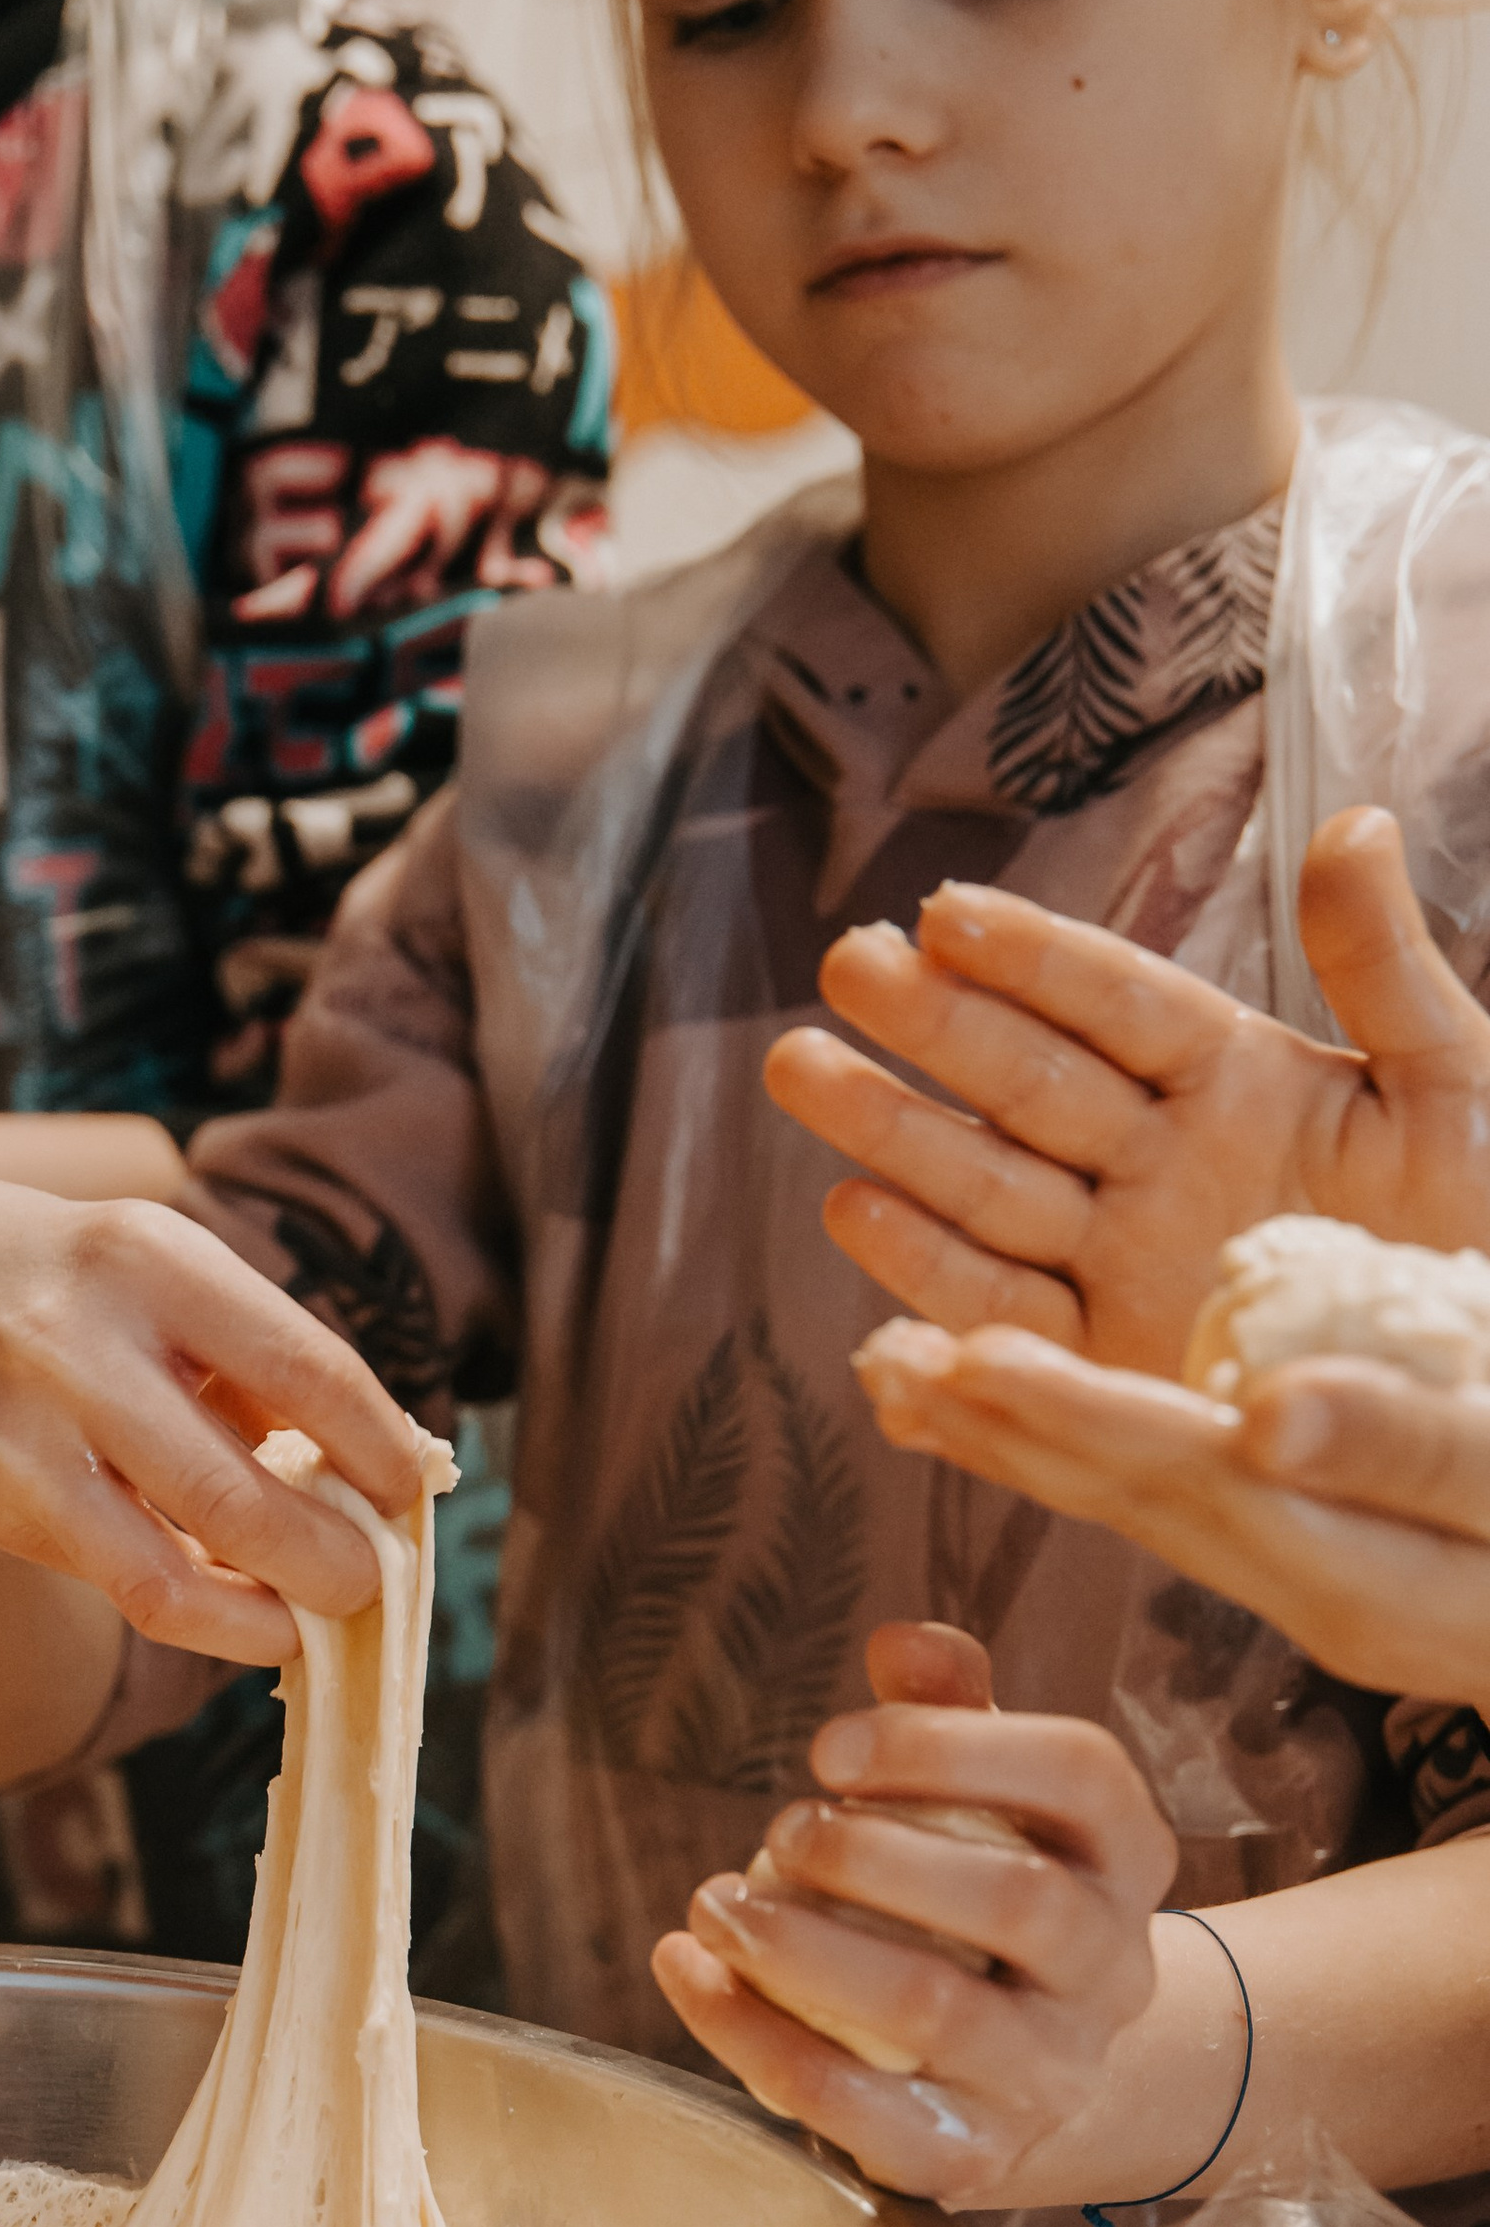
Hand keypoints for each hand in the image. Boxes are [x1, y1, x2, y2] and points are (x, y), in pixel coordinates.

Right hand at [0, 1176, 430, 1665]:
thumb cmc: (57, 1285)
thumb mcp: (152, 1274)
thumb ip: (247, 1363)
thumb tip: (367, 1479)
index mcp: (149, 1257)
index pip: (305, 1370)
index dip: (377, 1449)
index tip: (410, 1493)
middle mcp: (76, 1339)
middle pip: (242, 1494)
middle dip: (330, 1562)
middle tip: (371, 1585)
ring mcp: (18, 1429)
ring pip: (172, 1568)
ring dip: (266, 1612)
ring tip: (309, 1619)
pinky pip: (115, 1583)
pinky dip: (198, 1612)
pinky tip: (234, 1612)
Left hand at [652, 1623, 1174, 2204]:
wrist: (1033, 2076)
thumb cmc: (984, 1894)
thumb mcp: (991, 1796)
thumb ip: (951, 1711)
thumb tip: (900, 1639)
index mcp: (1129, 1854)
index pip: (1079, 1775)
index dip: (949, 1745)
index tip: (827, 1746)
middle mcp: (1113, 1969)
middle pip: (1018, 1900)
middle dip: (876, 1855)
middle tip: (778, 1829)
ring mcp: (1050, 2073)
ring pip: (936, 2010)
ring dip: (804, 1949)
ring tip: (713, 1901)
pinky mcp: (972, 2154)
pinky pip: (863, 2109)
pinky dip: (758, 2040)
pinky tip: (688, 1974)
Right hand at [764, 810, 1489, 1374]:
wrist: (1475, 1403)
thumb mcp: (1463, 1091)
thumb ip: (1388, 971)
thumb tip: (1354, 823)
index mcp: (1246, 1080)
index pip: (1122, 1004)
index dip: (1037, 960)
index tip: (946, 911)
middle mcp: (1164, 1162)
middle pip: (1028, 1081)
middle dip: (931, 1026)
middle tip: (845, 963)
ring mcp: (1124, 1261)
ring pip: (989, 1182)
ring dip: (893, 1128)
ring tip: (804, 1065)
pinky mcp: (1104, 1360)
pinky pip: (1003, 1308)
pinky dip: (926, 1270)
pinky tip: (853, 1212)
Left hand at [858, 1315, 1489, 1708]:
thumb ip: (1408, 1448)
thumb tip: (1266, 1413)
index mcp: (1347, 1555)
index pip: (1178, 1476)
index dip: (1064, 1415)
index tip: (958, 1358)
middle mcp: (1298, 1570)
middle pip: (1119, 1490)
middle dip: (996, 1421)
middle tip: (879, 1358)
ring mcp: (1297, 1564)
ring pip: (1124, 1491)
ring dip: (1011, 1428)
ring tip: (901, 1364)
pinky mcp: (1306, 1543)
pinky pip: (1166, 1492)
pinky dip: (1081, 1440)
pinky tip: (1016, 1391)